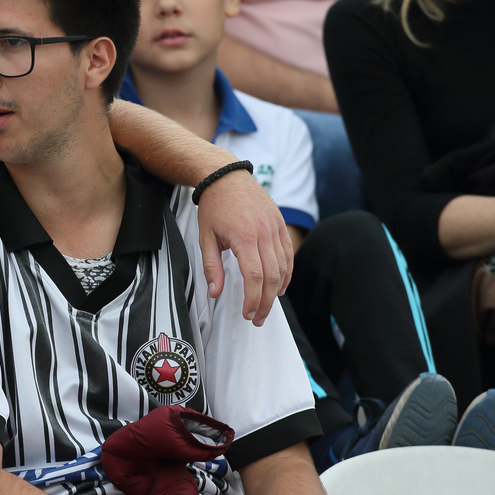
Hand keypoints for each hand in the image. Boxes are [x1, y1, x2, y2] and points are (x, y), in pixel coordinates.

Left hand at [196, 169, 292, 325]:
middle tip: (258, 317)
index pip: (254, 277)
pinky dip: (286, 273)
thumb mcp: (205, 237)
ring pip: (283, 267)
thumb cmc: (214, 207)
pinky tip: (280, 286)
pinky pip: (288, 254)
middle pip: (272, 276)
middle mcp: (263, 233)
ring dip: (277, 291)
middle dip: (266, 302)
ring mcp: (275, 228)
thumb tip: (215, 292)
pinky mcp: (280, 225)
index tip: (248, 313)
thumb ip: (211, 267)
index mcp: (244, 237)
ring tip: (267, 306)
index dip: (253, 299)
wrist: (226, 177)